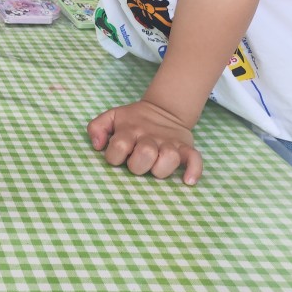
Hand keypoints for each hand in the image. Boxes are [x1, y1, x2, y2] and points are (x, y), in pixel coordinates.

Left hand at [87, 99, 202, 185]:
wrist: (163, 109)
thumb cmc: (132, 120)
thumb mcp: (111, 117)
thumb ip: (96, 127)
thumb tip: (97, 145)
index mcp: (130, 129)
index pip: (120, 145)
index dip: (114, 156)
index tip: (117, 157)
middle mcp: (150, 136)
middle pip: (145, 153)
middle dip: (138, 165)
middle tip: (136, 163)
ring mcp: (169, 142)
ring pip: (170, 157)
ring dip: (162, 168)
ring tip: (156, 168)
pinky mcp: (185, 147)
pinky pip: (195, 158)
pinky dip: (194, 171)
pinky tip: (187, 181)